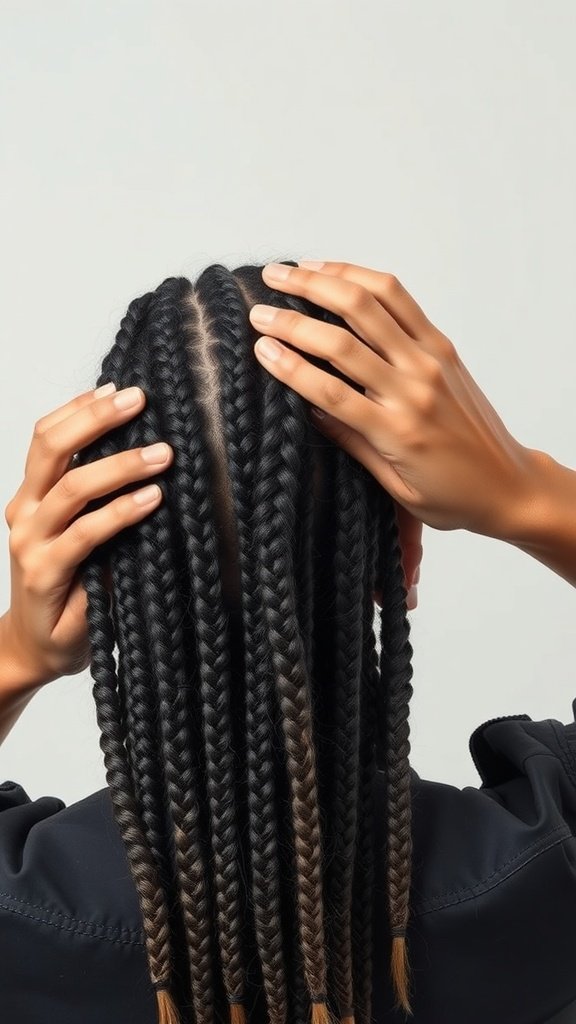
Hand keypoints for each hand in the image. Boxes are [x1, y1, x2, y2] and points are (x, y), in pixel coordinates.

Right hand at [2, 383, 173, 686]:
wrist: (41, 648)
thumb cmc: (73, 587)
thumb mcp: (85, 534)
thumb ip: (102, 499)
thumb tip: (152, 452)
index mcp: (32, 495)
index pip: (47, 436)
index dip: (80, 407)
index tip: (119, 386)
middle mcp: (26, 511)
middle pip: (52, 448)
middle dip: (97, 418)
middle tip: (141, 400)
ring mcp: (31, 542)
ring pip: (71, 487)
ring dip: (120, 464)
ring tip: (164, 453)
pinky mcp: (45, 574)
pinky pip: (85, 535)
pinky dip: (120, 512)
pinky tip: (151, 500)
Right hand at [250, 260, 537, 595]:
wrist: (509, 485)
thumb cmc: (453, 495)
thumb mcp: (395, 488)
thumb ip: (352, 443)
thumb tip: (307, 408)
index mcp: (398, 432)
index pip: (330, 392)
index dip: (290, 366)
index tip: (259, 348)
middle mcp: (414, 388)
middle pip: (343, 340)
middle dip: (294, 319)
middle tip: (258, 308)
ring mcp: (431, 361)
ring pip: (370, 305)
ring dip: (323, 283)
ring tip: (286, 273)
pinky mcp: (442, 345)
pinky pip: (399, 299)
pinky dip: (362, 278)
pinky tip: (333, 273)